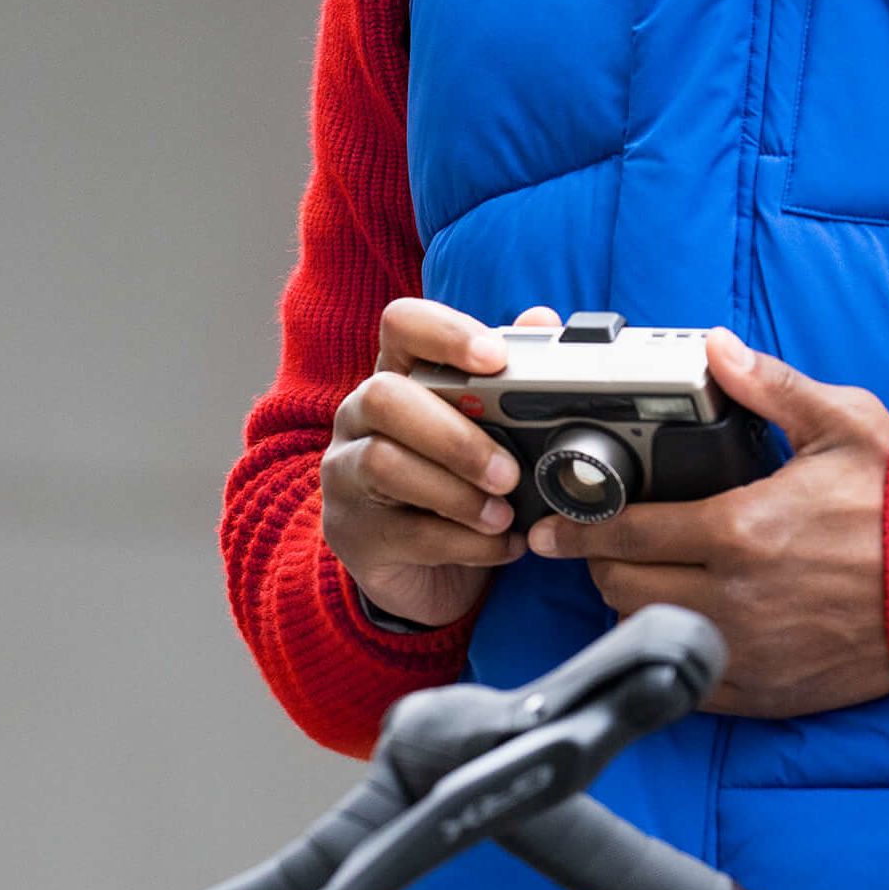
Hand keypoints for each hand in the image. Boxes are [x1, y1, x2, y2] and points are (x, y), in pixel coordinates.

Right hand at [320, 298, 557, 631]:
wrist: (429, 570)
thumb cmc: (463, 481)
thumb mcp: (494, 429)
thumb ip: (514, 376)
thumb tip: (542, 319)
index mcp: (399, 374)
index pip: (402, 325)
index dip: (445, 333)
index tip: (495, 358)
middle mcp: (360, 415)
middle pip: (385, 395)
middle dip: (455, 434)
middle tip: (510, 472)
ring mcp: (346, 473)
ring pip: (382, 461)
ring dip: (458, 492)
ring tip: (505, 516)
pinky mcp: (352, 532)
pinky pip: (403, 531)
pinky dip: (464, 542)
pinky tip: (501, 544)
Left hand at [527, 329, 888, 718]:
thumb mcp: (844, 423)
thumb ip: (769, 386)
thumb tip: (715, 348)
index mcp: (743, 530)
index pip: (627, 533)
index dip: (580, 526)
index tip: (554, 525)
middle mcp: (736, 600)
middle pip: (622, 591)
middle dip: (603, 565)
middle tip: (606, 546)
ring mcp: (751, 654)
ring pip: (650, 639)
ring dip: (637, 610)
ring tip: (650, 580)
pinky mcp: (771, 692)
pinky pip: (692, 685)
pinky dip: (676, 655)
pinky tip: (689, 625)